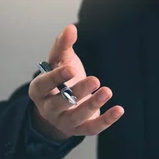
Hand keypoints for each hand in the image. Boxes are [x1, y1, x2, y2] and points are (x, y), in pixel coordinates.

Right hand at [28, 24, 123, 140]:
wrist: (64, 107)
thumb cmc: (62, 80)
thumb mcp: (60, 62)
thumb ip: (63, 45)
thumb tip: (70, 28)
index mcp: (39, 91)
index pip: (43, 85)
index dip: (55, 78)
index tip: (70, 68)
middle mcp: (49, 109)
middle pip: (60, 103)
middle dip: (77, 92)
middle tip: (94, 79)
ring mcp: (64, 122)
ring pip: (77, 117)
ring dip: (93, 105)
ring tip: (107, 91)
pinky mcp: (81, 129)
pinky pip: (93, 128)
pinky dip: (107, 120)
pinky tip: (119, 110)